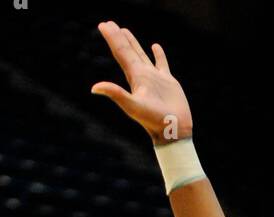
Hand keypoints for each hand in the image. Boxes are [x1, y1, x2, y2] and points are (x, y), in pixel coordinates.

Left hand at [92, 21, 192, 144]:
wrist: (173, 130)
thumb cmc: (154, 120)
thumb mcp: (133, 106)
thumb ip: (115, 94)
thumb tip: (94, 88)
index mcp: (134, 77)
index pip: (120, 52)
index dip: (112, 38)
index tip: (103, 25)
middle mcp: (142, 75)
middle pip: (127, 51)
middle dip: (118, 37)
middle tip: (109, 24)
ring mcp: (155, 78)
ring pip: (141, 55)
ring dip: (133, 43)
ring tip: (125, 31)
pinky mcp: (168, 82)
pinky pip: (162, 63)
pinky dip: (159, 54)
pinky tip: (155, 46)